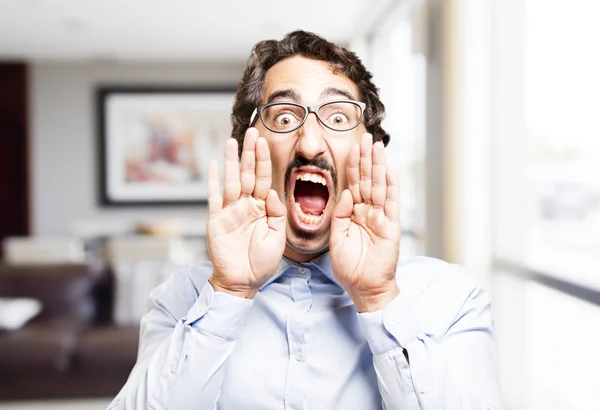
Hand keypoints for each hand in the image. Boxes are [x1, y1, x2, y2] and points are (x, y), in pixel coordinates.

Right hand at [206, 128, 286, 298]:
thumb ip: (277, 214)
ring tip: (231, 141)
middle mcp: (246, 206)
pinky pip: (214, 197)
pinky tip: (211, 165)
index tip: (264, 141)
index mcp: (263, 209)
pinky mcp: (216, 220)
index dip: (264, 160)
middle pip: (248, 174)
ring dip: (230, 161)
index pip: (264, 179)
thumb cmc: (262, 263)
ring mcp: (230, 211)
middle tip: (251, 132)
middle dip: (249, 153)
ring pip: (231, 180)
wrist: (243, 282)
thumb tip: (273, 193)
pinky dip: (212, 182)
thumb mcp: (277, 238)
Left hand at [330, 134, 400, 311]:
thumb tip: (346, 193)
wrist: (363, 287)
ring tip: (377, 146)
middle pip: (368, 180)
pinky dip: (391, 186)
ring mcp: (381, 218)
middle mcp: (369, 212)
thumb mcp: (336, 236)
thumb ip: (340, 213)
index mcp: (354, 213)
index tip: (352, 147)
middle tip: (366, 137)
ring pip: (379, 186)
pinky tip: (389, 170)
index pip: (354, 184)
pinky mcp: (391, 227)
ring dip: (379, 166)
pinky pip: (391, 203)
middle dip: (367, 158)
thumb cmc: (349, 266)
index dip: (353, 166)